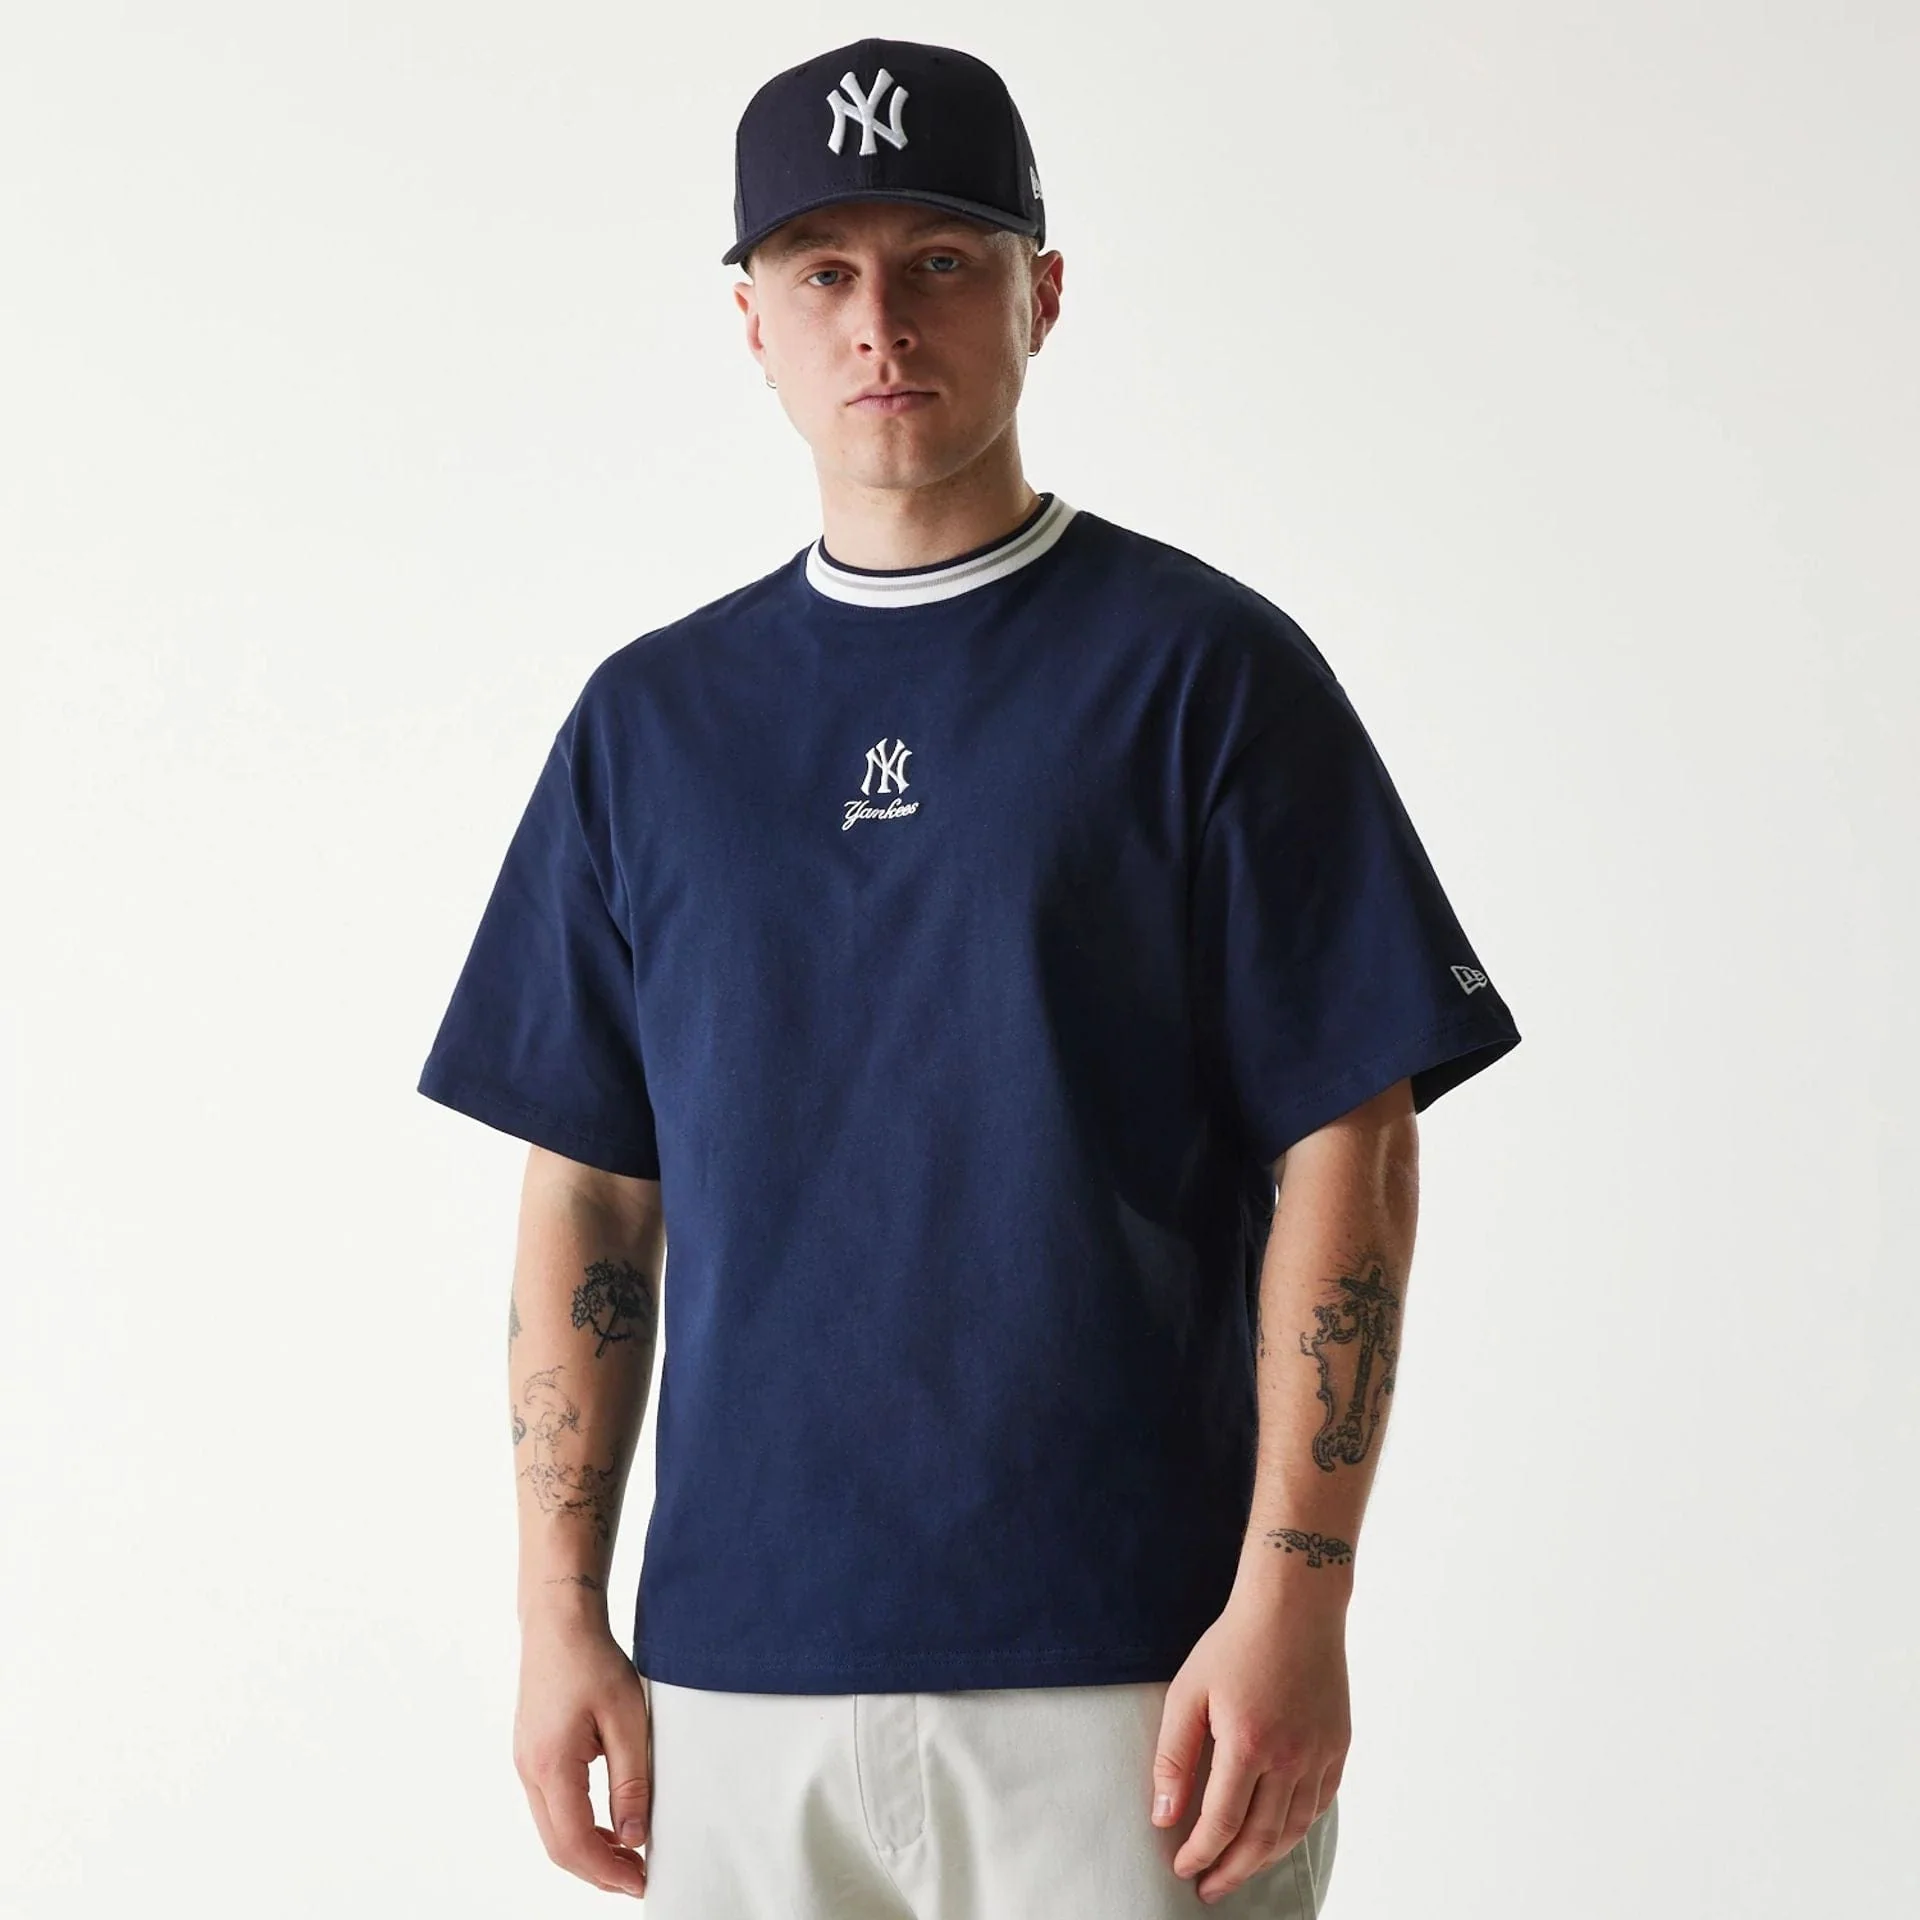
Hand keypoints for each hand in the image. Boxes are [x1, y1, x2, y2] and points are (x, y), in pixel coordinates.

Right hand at [514, 1606, 652, 1898]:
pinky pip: (550, 1807)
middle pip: (558, 1846)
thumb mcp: (626, 1719)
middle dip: (597, 1871)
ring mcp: (526, 1763)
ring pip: (552, 1829)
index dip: (608, 1871)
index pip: (575, 1842)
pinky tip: (606, 1824)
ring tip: (628, 1856)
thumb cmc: (593, 1660)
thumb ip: (631, 1781)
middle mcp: (529, 1771)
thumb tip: (633, 1838)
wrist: (559, 1621)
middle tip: (638, 1877)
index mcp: (551, 1765)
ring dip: (587, 1851)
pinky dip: (577, 1826)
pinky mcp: (531, 1754)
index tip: (641, 1882)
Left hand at [1151, 1587, 1349, 1904]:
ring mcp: (1320, 1753)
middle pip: (1261, 1839)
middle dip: (1231, 1870)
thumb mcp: (1188, 1692)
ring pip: (1294, 1829)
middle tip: (1209, 1888)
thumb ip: (1174, 1757)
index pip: (1222, 1823)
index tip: (1183, 1869)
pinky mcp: (1338, 1745)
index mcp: (1248, 1744)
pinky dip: (1297, 1829)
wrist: (1294, 1605)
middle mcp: (1290, 1757)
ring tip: (1239, 1869)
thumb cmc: (1234, 1643)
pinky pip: (1320, 1804)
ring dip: (1264, 1858)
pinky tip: (1278, 1836)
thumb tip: (1164, 1815)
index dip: (1200, 1854)